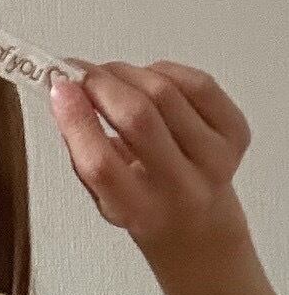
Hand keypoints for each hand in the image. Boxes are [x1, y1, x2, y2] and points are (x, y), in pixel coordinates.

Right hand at [49, 60, 251, 271]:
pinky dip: (163, 71)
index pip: (102, 163)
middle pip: (138, 118)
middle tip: (79, 72)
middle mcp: (182, 187)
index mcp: (140, 211)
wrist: (198, 223)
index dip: (76, 119)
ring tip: (111, 77)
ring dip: (128, 73)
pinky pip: (197, 82)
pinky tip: (149, 80)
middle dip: (102, 84)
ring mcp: (216, 157)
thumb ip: (83, 152)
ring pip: (165, 92)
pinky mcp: (237, 131)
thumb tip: (65, 92)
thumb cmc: (141, 204)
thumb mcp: (101, 196)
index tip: (58, 87)